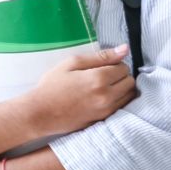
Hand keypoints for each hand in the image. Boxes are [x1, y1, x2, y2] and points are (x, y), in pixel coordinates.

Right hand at [18, 45, 135, 136]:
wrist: (40, 113)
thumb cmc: (52, 85)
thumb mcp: (72, 63)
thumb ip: (101, 56)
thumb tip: (125, 49)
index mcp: (99, 78)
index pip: (124, 67)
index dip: (115, 63)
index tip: (103, 65)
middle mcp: (107, 95)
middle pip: (130, 81)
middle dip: (121, 76)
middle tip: (104, 75)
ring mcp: (106, 110)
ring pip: (129, 96)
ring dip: (122, 89)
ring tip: (104, 86)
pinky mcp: (104, 120)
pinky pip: (122, 107)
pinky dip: (118, 100)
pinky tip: (103, 97)